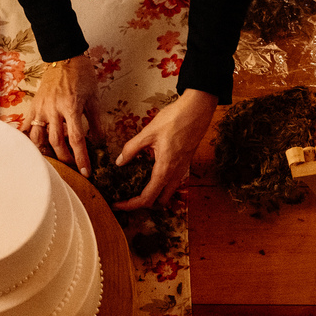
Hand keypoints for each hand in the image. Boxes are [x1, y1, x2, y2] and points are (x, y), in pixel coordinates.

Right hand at [25, 53, 102, 175]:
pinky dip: (28, 139)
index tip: (86, 171)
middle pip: (56, 142)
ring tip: (53, 160)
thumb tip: (100, 142)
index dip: (81, 157)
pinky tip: (32, 149)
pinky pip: (27, 126)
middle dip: (65, 158)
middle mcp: (53, 109)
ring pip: (38, 137)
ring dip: (45, 152)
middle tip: (72, 166)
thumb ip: (96, 122)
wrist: (64, 56)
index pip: (76, 139)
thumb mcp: (94, 98)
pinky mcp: (33, 106)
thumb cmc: (82, 75)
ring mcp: (41, 108)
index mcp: (71, 107)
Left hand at [113, 88, 217, 210]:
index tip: (117, 204)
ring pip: (167, 193)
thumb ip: (131, 149)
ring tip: (135, 186)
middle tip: (126, 196)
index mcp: (164, 170)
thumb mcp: (148, 133)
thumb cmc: (175, 119)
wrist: (198, 110)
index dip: (130, 205)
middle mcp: (175, 175)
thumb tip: (120, 162)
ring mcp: (182, 170)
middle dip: (142, 203)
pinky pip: (172, 182)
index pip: (147, 198)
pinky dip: (160, 185)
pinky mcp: (185, 164)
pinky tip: (149, 172)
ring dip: (153, 195)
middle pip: (158, 201)